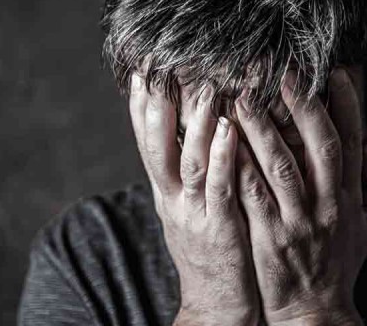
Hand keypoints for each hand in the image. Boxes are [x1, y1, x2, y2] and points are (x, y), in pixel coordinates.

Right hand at [129, 74, 259, 325]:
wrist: (214, 303)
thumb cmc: (206, 248)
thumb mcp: (186, 209)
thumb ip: (186, 173)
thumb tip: (191, 132)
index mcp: (163, 190)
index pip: (146, 141)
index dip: (139, 106)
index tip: (139, 71)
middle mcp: (170, 197)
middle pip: (157, 144)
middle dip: (158, 104)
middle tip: (161, 65)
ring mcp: (192, 212)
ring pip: (188, 161)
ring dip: (194, 123)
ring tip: (204, 86)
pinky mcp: (218, 228)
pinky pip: (218, 187)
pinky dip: (221, 157)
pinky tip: (227, 129)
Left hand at [234, 68, 366, 324]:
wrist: (315, 311)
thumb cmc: (338, 264)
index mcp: (350, 199)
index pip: (351, 143)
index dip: (345, 106)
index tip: (333, 74)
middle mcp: (328, 205)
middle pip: (320, 146)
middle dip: (303, 105)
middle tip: (283, 71)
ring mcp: (298, 221)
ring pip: (281, 165)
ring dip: (262, 128)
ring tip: (242, 96)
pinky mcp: (268, 235)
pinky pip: (252, 194)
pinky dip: (240, 164)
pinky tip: (224, 139)